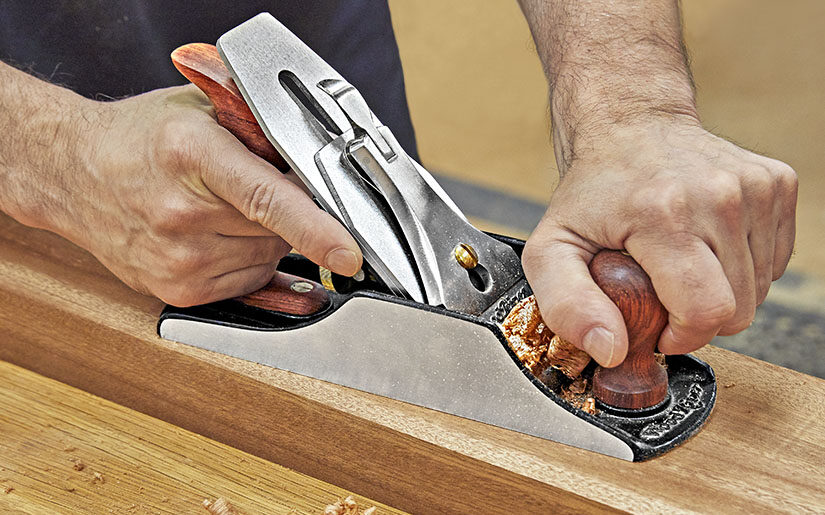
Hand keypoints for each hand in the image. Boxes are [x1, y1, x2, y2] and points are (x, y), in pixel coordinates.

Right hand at [58, 85, 360, 305]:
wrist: (71, 172)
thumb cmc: (138, 138)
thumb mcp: (200, 109)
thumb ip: (260, 125)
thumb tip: (317, 155)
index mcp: (191, 154)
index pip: (267, 199)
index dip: (316, 228)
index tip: (349, 253)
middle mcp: (180, 212)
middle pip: (279, 230)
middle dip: (289, 211)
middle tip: (252, 187)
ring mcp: (176, 259)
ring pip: (270, 258)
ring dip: (267, 238)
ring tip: (225, 209)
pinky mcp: (177, 291)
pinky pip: (250, 281)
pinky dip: (249, 259)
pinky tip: (218, 234)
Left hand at [522, 118, 796, 366]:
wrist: (630, 123)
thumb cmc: (590, 190)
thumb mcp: (552, 248)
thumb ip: (566, 304)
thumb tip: (610, 350)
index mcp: (662, 213)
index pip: (706, 312)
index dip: (682, 336)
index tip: (658, 326)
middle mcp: (717, 195)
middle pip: (737, 309)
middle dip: (698, 318)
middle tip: (662, 292)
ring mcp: (754, 187)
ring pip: (759, 290)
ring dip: (720, 292)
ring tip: (680, 263)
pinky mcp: (776, 183)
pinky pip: (773, 262)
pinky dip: (741, 268)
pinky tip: (706, 244)